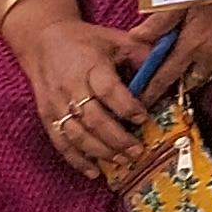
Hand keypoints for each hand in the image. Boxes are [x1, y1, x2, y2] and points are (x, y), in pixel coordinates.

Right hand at [17, 12, 152, 177]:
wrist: (43, 40)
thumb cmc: (87, 41)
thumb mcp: (116, 39)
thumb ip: (142, 54)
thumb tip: (168, 69)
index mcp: (90, 66)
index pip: (108, 90)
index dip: (126, 107)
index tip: (144, 118)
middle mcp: (70, 87)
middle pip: (92, 118)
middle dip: (117, 138)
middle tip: (138, 151)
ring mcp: (55, 104)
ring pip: (76, 134)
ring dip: (100, 152)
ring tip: (123, 161)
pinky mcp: (46, 115)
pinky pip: (60, 142)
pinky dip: (76, 160)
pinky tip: (94, 172)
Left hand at [129, 0, 211, 104]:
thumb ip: (159, 22)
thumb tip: (136, 37)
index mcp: (193, 44)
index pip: (166, 77)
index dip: (152, 91)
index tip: (142, 101)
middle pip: (188, 82)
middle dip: (175, 82)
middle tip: (162, 76)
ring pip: (206, 72)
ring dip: (194, 69)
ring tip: (185, 55)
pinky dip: (209, 59)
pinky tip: (206, 42)